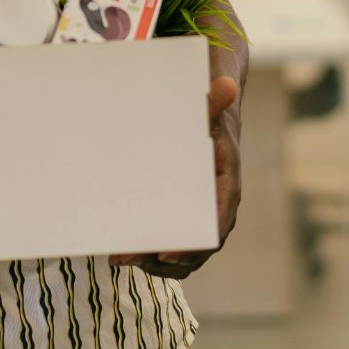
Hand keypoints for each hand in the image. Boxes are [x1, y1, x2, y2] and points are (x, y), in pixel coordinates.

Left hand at [110, 75, 240, 280]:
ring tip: (122, 257)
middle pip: (198, 248)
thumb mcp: (208, 111)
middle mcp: (221, 208)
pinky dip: (156, 259)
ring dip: (155, 263)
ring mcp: (208, 218)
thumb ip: (212, 103)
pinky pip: (180, 252)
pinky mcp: (194, 221)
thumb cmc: (207, 119)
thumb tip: (226, 85)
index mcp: (227, 185)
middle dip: (163, 259)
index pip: (217, 224)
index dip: (193, 243)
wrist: (214, 123)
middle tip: (126, 257)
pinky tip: (129, 255)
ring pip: (188, 256)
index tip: (164, 252)